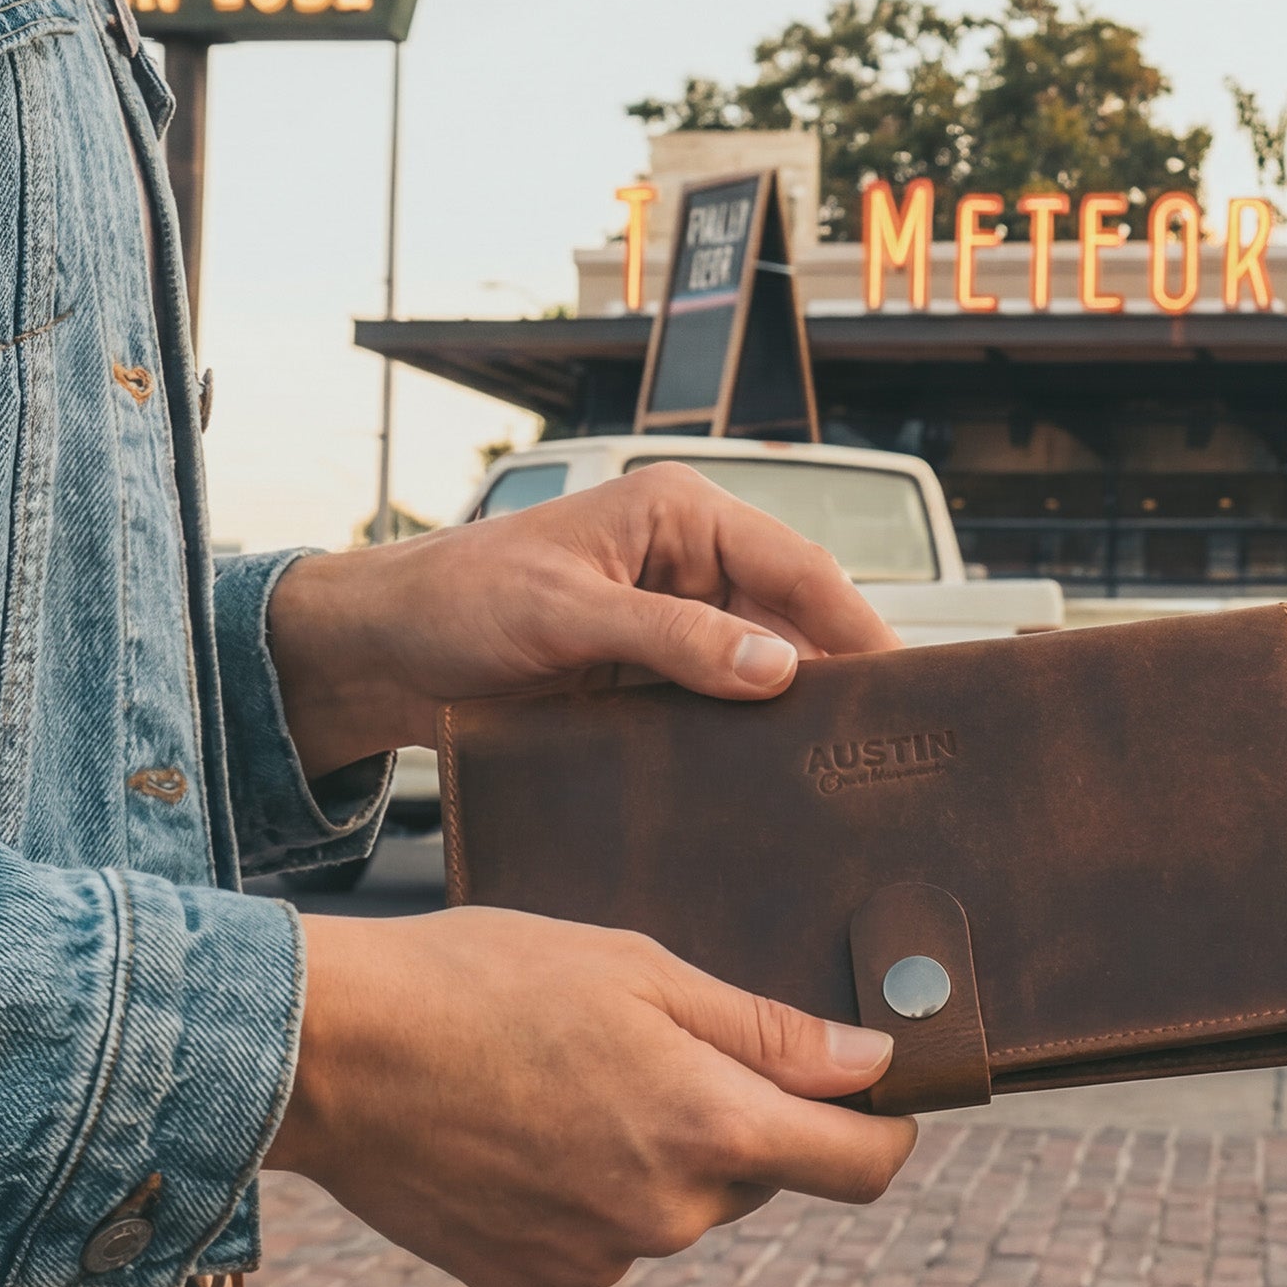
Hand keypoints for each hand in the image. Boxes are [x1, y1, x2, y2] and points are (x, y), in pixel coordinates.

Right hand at [264, 906, 917, 1286]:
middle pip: (755, 1177)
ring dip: (652, 1152)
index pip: (861, 1167)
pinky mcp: (529, 1281)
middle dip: (734, 1119)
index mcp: (708, 1129)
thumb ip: (766, 1031)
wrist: (332, 1053)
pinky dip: (583, 1189)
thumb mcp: (639, 969)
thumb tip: (873, 1066)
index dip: (887, 1130)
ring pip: (671, 1205)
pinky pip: (596, 1235)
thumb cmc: (484, 981)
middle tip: (653, 1042)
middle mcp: (666, 1217)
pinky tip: (519, 1125)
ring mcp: (594, 1259)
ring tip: (562, 1073)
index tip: (880, 1097)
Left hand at [270, 462, 900, 776]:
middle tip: (885, 740)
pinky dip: (743, 731)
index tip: (903, 682)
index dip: (855, 625)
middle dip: (835, 671)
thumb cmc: (457, 601)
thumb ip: (672, 638)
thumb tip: (777, 669)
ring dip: (791, 709)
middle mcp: (686, 558)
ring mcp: (669, 617)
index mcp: (677, 513)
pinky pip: (716, 698)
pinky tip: (768, 773)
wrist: (384, 652)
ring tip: (840, 767)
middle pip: (791, 615)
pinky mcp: (647, 668)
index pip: (796, 566)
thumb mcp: (565, 616)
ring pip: (759, 663)